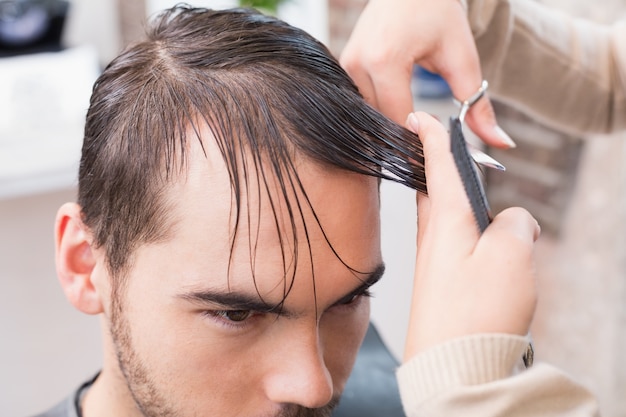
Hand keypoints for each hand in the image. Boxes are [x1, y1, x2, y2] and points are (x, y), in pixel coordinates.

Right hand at [340, 0, 514, 147]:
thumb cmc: (438, 15)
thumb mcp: (463, 60)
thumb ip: (478, 105)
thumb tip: (501, 143)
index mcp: (385, 60)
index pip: (399, 119)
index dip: (419, 139)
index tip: (436, 148)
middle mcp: (359, 63)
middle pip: (380, 121)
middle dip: (403, 135)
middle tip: (426, 142)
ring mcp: (347, 65)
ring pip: (368, 115)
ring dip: (389, 124)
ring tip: (413, 126)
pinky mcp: (344, 67)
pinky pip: (361, 102)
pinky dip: (379, 111)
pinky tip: (398, 110)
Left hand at [403, 112, 538, 360]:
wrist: (452, 366)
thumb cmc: (477, 310)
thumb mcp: (511, 255)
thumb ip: (515, 224)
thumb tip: (513, 222)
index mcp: (446, 219)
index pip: (437, 165)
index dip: (432, 136)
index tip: (420, 114)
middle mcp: (433, 236)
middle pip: (435, 190)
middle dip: (440, 170)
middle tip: (446, 153)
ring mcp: (433, 262)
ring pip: (443, 219)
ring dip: (456, 205)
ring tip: (472, 204)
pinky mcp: (439, 285)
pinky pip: (450, 247)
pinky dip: (463, 236)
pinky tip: (477, 249)